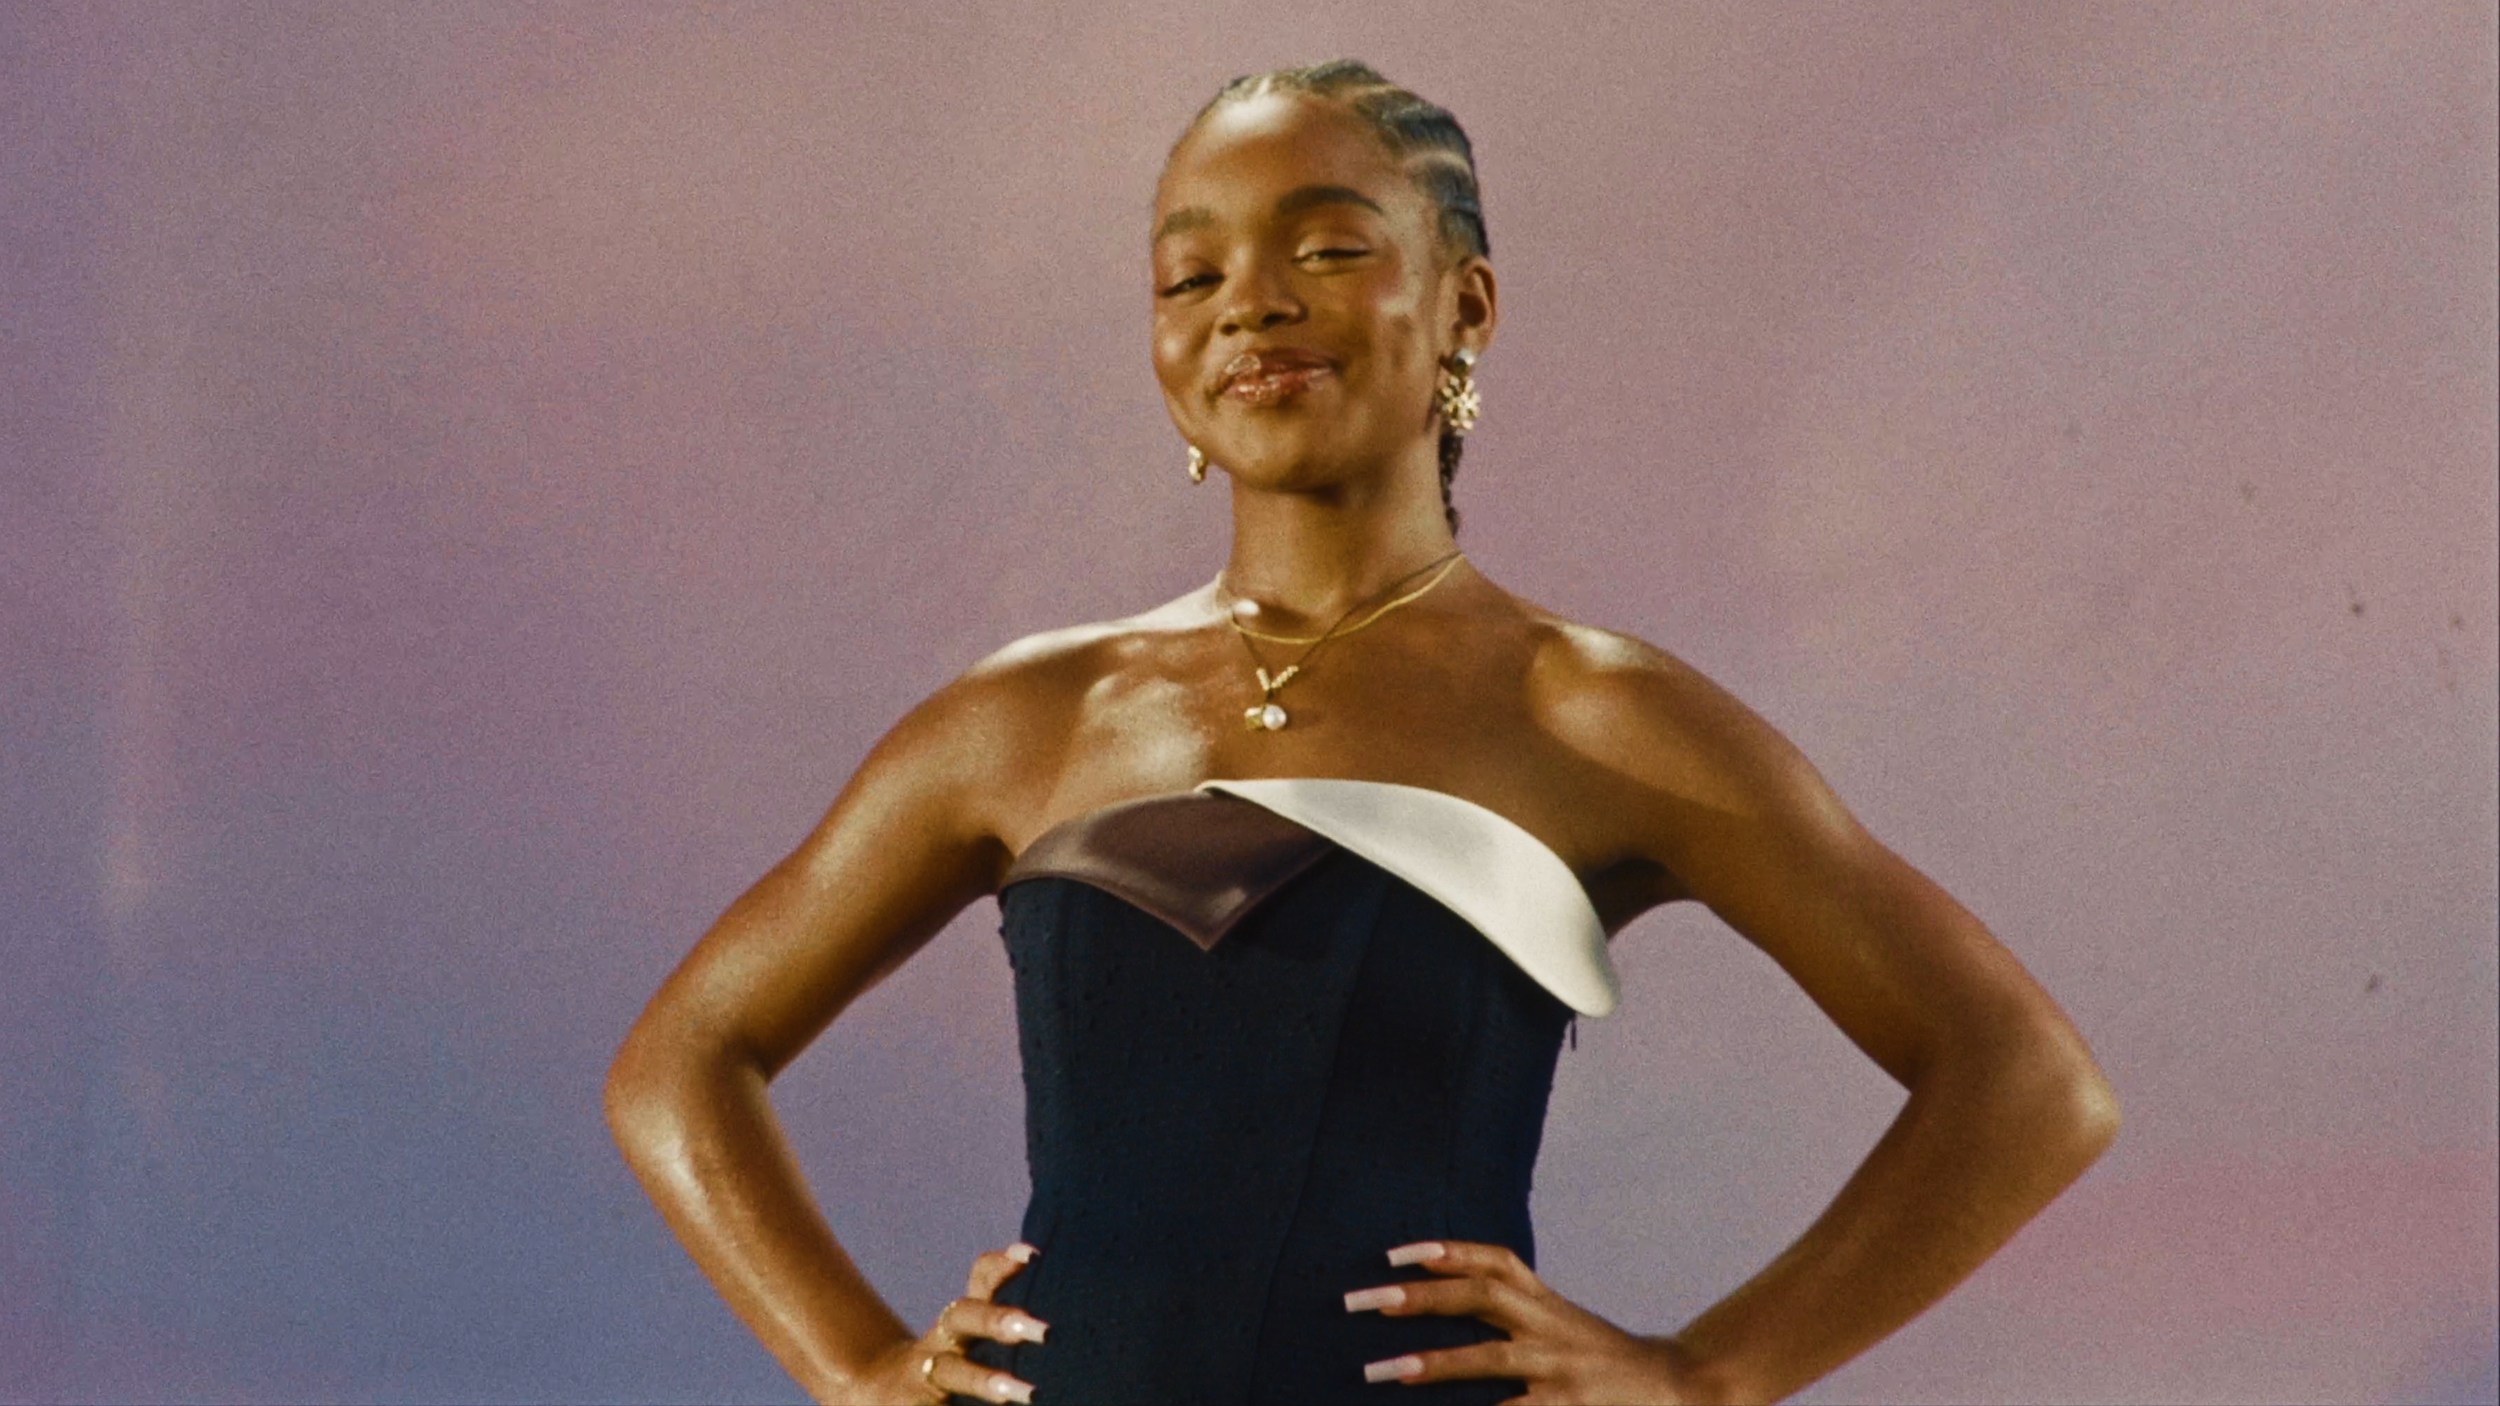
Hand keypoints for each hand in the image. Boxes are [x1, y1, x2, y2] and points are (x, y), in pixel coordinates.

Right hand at [850, 1242, 1045, 1404]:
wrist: (884, 1391)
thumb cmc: (949, 1361)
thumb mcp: (971, 1335)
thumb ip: (1002, 1315)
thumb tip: (1060, 1292)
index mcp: (962, 1318)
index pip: (981, 1279)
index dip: (1001, 1265)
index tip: (1031, 1256)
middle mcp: (942, 1339)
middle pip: (963, 1317)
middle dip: (999, 1321)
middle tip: (1045, 1332)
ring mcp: (924, 1373)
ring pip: (952, 1371)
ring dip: (986, 1381)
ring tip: (1028, 1394)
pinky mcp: (914, 1405)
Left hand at [1344, 1240, 1714, 1404]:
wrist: (1679, 1391)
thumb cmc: (1602, 1362)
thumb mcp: (1562, 1325)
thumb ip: (1515, 1313)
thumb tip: (1445, 1298)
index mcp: (1546, 1305)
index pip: (1495, 1261)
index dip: (1446, 1251)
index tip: (1394, 1253)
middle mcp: (1550, 1328)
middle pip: (1481, 1297)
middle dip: (1419, 1297)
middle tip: (1361, 1300)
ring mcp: (1559, 1371)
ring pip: (1489, 1359)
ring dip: (1435, 1364)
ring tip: (1386, 1370)